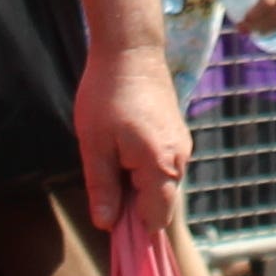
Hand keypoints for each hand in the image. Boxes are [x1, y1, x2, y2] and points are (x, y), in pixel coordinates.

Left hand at [78, 31, 190, 236]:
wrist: (130, 48)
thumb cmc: (107, 95)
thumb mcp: (95, 145)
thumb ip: (103, 188)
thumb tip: (107, 225)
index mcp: (161, 165)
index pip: (155, 220)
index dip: (130, 226)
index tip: (108, 216)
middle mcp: (179, 158)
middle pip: (159, 204)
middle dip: (132, 203)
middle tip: (104, 179)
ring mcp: (181, 145)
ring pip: (160, 184)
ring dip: (136, 184)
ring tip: (111, 157)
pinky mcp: (176, 133)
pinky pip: (162, 165)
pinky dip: (143, 167)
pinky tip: (122, 146)